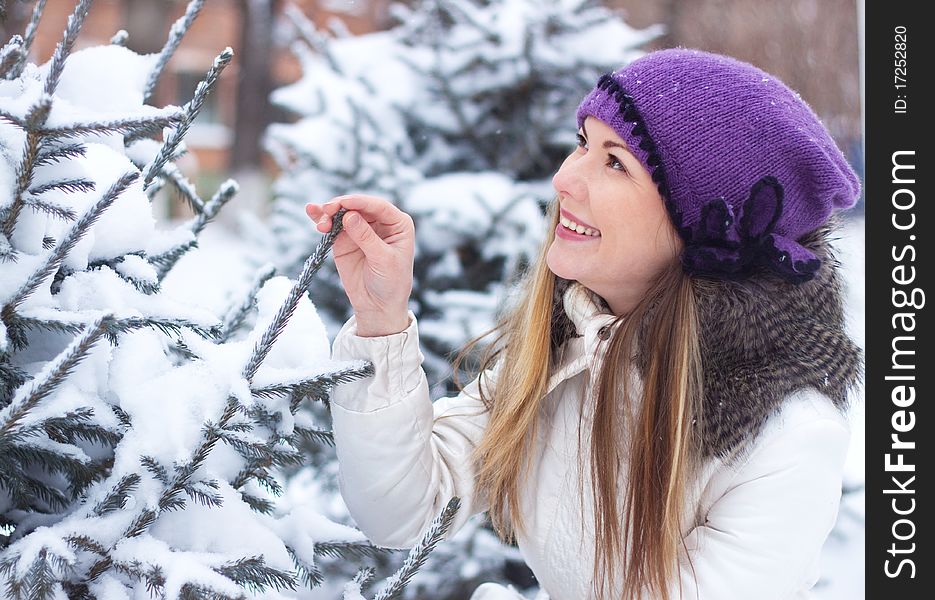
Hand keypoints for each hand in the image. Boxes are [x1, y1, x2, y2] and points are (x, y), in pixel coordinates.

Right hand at [306, 195, 413, 336]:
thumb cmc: (391, 282)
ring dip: (329, 213)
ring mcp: (361, 229)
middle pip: (358, 206)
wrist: (378, 305)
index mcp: (398, 224)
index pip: (378, 206)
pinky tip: (312, 212)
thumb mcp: (383, 260)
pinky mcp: (345, 239)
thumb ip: (366, 237)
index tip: (344, 202)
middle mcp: (380, 222)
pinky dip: (322, 218)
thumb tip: (349, 215)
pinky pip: (332, 225)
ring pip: (343, 213)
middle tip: (327, 210)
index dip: (360, 202)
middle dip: (341, 206)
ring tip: (321, 222)